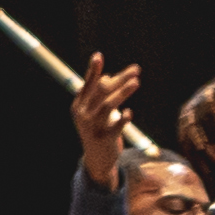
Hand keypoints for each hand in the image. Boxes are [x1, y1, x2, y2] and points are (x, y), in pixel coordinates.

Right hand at [74, 57, 142, 185]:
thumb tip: (108, 76)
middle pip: (101, 92)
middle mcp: (83, 114)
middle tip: (136, 70)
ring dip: (123, 93)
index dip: (92, 70)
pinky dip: (122, 119)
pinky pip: (115, 127)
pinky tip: (129, 113)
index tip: (98, 56)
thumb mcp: (94, 112)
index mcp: (79, 105)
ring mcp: (93, 126)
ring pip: (108, 106)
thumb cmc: (97, 130)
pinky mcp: (104, 138)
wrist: (97, 159)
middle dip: (119, 79)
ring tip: (136, 82)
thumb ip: (100, 95)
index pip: (88, 84)